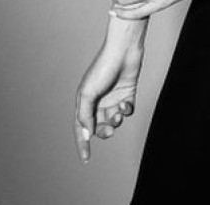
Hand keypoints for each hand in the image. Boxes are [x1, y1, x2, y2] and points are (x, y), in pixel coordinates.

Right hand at [74, 43, 142, 163]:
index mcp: (85, 101)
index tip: (86, 159)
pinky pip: (126, 111)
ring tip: (118, 113)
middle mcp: (99, 101)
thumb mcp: (88, 93)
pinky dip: (126, 111)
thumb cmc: (103, 68)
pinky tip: (126, 104)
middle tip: (109, 129)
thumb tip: (86, 134)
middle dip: (104, 131)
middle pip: (99, 126)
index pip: (81, 127)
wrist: (124, 50)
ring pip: (114, 120)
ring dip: (116, 121)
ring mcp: (113, 98)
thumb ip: (84, 115)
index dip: (82, 143)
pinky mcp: (127, 94)